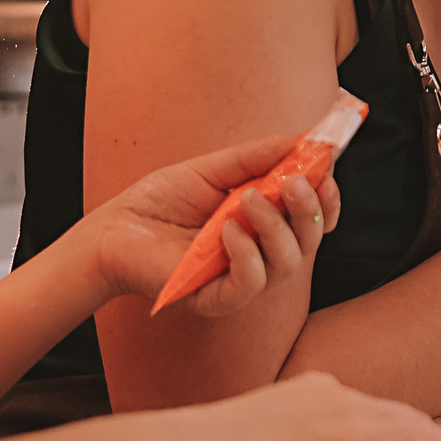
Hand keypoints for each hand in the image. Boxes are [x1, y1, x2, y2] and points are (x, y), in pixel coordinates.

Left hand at [85, 134, 338, 317]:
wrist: (114, 228)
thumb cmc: (161, 202)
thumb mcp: (211, 170)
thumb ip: (253, 159)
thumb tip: (295, 141)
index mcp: (264, 226)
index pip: (313, 221)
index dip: (326, 200)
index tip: (326, 171)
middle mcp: (260, 255)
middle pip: (308, 242)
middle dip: (308, 210)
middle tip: (294, 181)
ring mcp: (239, 281)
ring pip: (286, 265)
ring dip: (275, 227)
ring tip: (248, 198)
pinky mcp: (215, 299)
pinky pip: (249, 284)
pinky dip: (247, 254)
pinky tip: (227, 230)